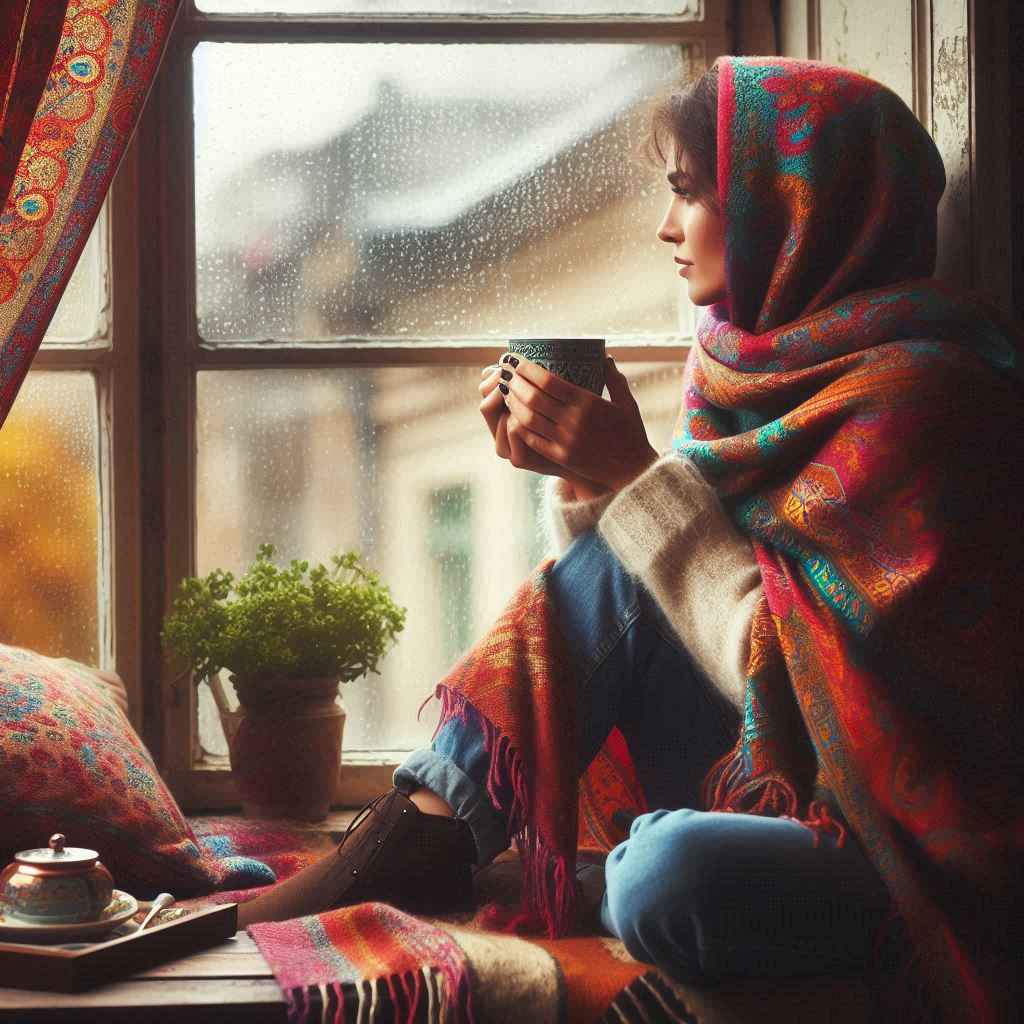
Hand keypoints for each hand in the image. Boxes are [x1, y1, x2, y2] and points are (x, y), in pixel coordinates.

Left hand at [498, 355, 658, 492]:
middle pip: (533, 397)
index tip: (515, 359)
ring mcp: (565, 441)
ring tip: (505, 391)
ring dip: (512, 402)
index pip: (549, 381)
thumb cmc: (631, 433)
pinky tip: (512, 415)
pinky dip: (519, 426)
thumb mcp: (627, 402)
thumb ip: (613, 378)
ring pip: (528, 418)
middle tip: (503, 372)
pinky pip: (532, 439)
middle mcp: (573, 420)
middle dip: (514, 382)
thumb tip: (604, 355)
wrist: (633, 470)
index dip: (527, 369)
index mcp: (588, 402)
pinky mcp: (560, 457)